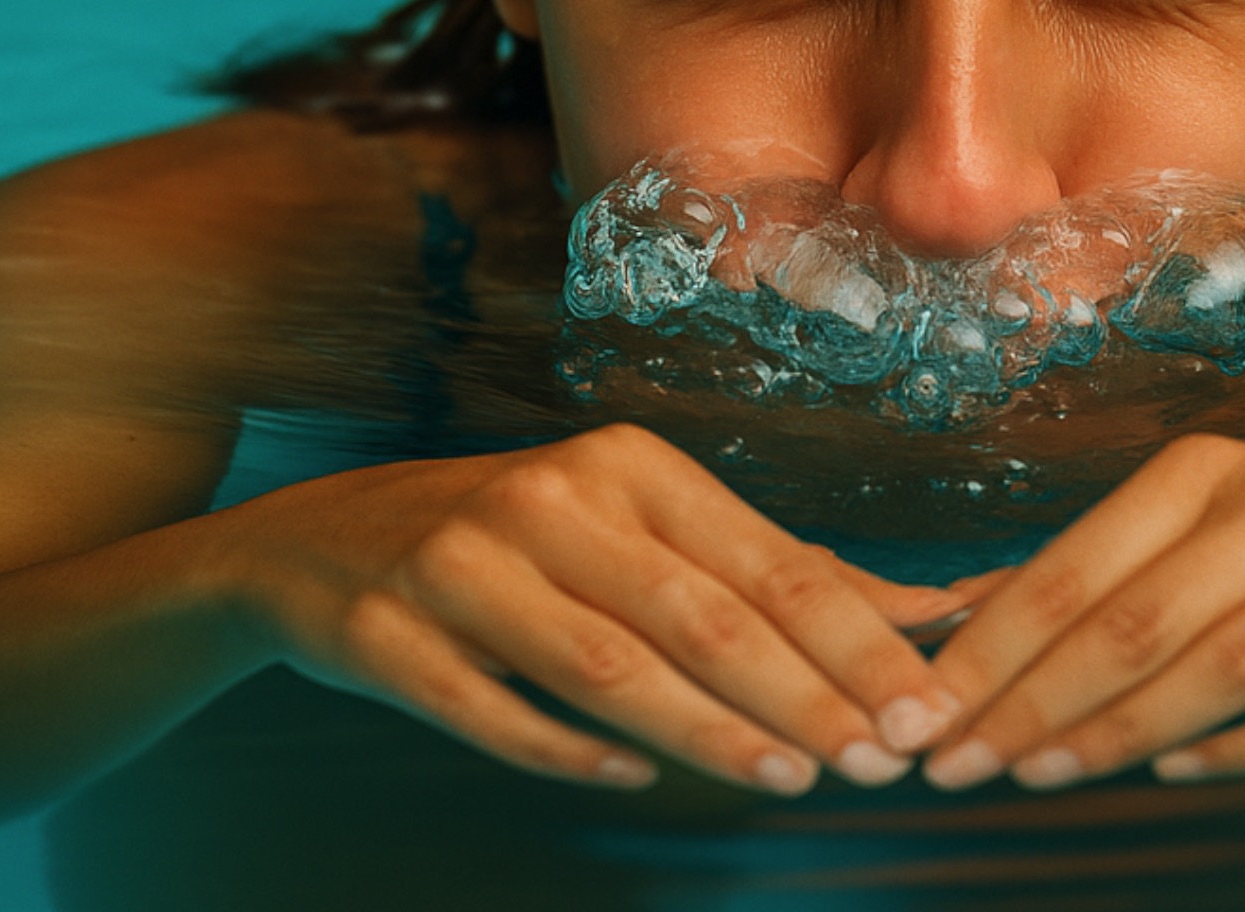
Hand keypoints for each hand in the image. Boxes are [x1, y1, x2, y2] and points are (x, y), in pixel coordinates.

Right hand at [211, 423, 966, 794]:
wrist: (325, 539)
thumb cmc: (526, 536)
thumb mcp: (640, 523)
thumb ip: (766, 569)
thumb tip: (917, 611)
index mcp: (630, 465)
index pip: (766, 561)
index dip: (851, 639)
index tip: (919, 705)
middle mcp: (553, 499)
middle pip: (700, 614)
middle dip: (801, 694)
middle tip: (876, 760)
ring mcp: (464, 562)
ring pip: (608, 663)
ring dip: (707, 730)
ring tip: (789, 778)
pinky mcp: (390, 632)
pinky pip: (490, 707)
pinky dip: (566, 746)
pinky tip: (636, 774)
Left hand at [919, 435, 1244, 789]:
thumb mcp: (1220, 518)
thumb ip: (1104, 565)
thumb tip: (964, 614)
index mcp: (1216, 464)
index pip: (1081, 563)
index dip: (998, 644)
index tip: (928, 713)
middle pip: (1141, 615)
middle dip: (1037, 697)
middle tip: (960, 763)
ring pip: (1229, 658)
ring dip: (1126, 727)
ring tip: (1045, 773)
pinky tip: (1182, 769)